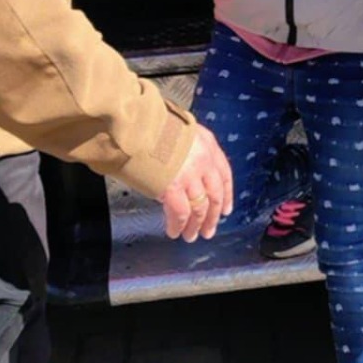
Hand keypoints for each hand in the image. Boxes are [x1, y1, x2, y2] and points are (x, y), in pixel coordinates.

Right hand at [161, 125, 232, 240]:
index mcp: (207, 144)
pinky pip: (180, 213)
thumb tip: (184, 172)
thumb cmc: (150, 126)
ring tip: (191, 236)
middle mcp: (203, 160)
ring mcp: (190, 175)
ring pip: (200, 207)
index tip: (225, 209)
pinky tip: (175, 232)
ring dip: (196, 225)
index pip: (224, 174)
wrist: (135, 125)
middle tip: (209, 230)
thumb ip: (188, 151)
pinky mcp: (173, 187)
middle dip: (212, 216)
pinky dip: (178, 225)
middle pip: (214, 194)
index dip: (226, 195)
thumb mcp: (180, 132)